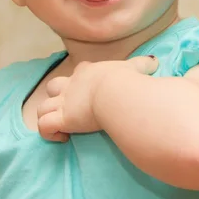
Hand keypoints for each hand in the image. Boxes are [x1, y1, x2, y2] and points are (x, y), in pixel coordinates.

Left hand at [37, 56, 157, 140]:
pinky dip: (49, 133)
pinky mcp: (63, 118)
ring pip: (43, 107)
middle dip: (58, 97)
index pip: (79, 71)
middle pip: (54, 87)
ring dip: (49, 116)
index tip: (90, 96)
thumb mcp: (137, 68)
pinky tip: (63, 138)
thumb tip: (155, 61)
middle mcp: (72, 84)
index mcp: (88, 72)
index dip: (81, 81)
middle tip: (71, 110)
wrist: (118, 93)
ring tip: (63, 128)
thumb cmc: (127, 81)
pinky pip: (44, 126)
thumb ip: (144, 64)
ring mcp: (65, 102)